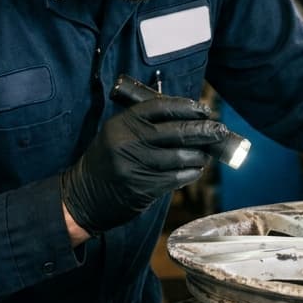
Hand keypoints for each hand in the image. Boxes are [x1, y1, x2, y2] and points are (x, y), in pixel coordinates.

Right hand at [60, 97, 227, 233]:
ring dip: (200, 155)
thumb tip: (187, 119)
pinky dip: (191, 173)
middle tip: (219, 130)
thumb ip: (144, 124)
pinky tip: (196, 169)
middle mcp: (128, 142)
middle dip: (203, 130)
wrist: (83, 196)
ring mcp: (136, 166)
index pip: (161, 107)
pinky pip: (176, 177)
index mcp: (122, 123)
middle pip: (176, 131)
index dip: (186, 106)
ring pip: (180, 157)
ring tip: (207, 153)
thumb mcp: (116, 134)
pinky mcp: (143, 188)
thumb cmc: (106, 162)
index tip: (203, 109)